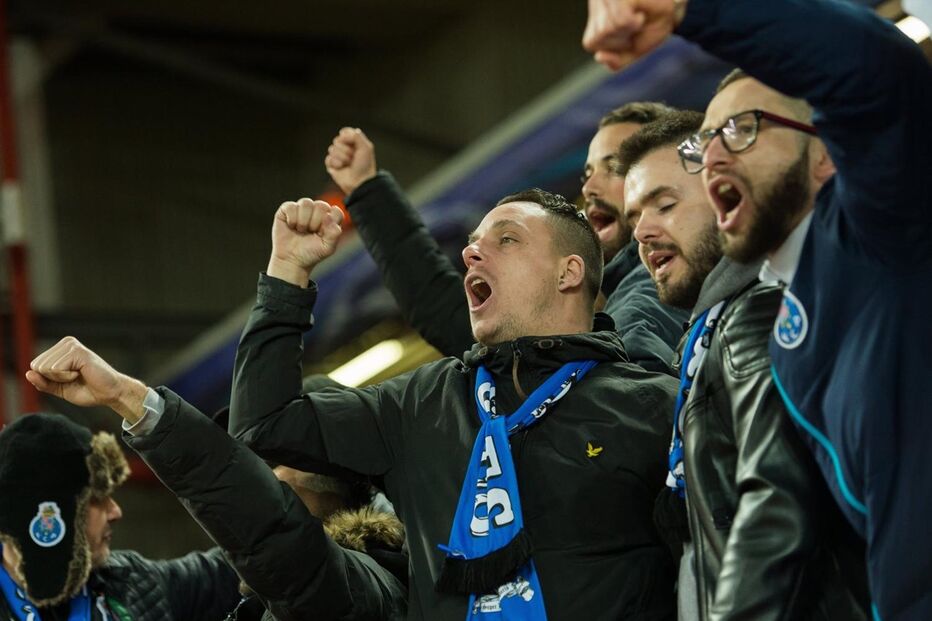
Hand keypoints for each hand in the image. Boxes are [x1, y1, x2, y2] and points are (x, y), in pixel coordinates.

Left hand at [26, 337, 147, 422]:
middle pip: (37, 365)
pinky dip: (66, 377)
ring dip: (61, 378)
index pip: (35, 365)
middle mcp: (65, 343)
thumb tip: (28, 373)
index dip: (47, 380)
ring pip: (45, 367)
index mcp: (60, 349)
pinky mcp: (78, 351)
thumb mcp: (60, 389)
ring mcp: (72, 345)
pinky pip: (55, 368)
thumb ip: (43, 383)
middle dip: (53, 378)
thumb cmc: (89, 390)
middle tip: (74, 378)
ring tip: (79, 375)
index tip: (67, 380)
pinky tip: (81, 373)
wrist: (110, 393)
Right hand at [268, 198, 343, 285]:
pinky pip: (291, 206)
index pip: (336, 212)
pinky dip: (292, 219)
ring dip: (303, 220)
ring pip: (306, 203)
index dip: (330, 223)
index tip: (322, 234)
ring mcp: (302, 209)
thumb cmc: (311, 253)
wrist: (291, 259)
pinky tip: (291, 226)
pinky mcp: (287, 209)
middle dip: (315, 222)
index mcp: (330, 219)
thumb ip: (334, 233)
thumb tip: (328, 215)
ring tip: (301, 230)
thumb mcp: (327, 247)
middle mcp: (317, 211)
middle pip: (321, 206)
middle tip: (310, 233)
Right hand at [324, 127, 376, 195]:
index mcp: (354, 143)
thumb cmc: (365, 165)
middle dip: (346, 150)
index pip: (345, 132)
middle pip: (337, 140)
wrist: (360, 181)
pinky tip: (341, 168)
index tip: (354, 144)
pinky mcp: (331, 165)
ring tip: (349, 164)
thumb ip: (356, 136)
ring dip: (342, 157)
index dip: (347, 137)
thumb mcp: (366, 147)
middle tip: (353, 158)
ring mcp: (337, 157)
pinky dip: (336, 163)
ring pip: (332, 149)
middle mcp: (345, 148)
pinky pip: (328, 158)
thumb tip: (342, 133)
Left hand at [582, 0, 680, 70]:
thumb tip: (599, 57)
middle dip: (622, 38)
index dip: (613, 45)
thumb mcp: (632, 52)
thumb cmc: (652, 26)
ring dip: (629, 29)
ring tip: (639, 17)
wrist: (675, 10)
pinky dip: (633, 23)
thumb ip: (615, 62)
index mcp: (595, 16)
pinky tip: (640, 14)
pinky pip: (620, 21)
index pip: (590, 43)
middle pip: (600, 36)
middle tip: (636, 24)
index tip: (629, 32)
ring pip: (609, 29)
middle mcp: (597, 2)